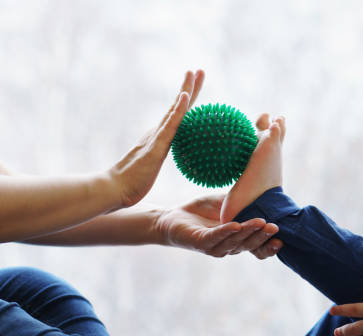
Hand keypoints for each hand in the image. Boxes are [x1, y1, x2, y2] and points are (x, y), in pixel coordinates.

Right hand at [108, 69, 203, 208]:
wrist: (114, 189)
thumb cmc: (133, 183)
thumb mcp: (152, 168)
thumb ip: (158, 159)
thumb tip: (166, 159)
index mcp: (159, 137)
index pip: (178, 115)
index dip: (188, 100)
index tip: (196, 84)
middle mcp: (157, 132)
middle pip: (178, 106)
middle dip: (189, 87)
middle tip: (200, 70)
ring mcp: (156, 137)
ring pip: (175, 110)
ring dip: (186, 91)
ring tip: (194, 73)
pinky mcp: (155, 146)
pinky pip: (170, 126)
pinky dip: (179, 110)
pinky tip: (185, 97)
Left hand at [156, 194, 282, 257]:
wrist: (174, 217)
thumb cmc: (205, 212)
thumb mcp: (231, 204)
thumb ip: (248, 202)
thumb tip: (268, 189)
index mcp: (239, 240)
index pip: (258, 248)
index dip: (270, 246)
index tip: (283, 239)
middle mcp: (230, 247)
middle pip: (250, 245)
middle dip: (263, 236)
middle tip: (275, 227)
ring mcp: (215, 247)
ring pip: (235, 242)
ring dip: (248, 233)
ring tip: (261, 222)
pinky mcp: (199, 242)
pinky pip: (214, 237)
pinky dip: (226, 232)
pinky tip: (235, 225)